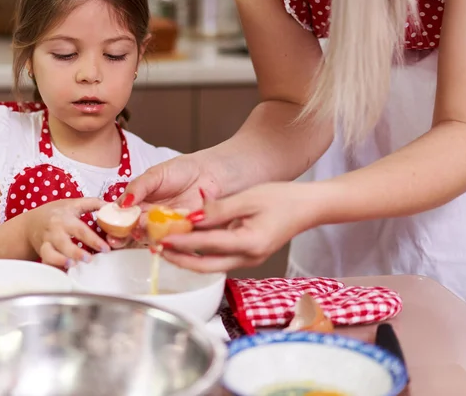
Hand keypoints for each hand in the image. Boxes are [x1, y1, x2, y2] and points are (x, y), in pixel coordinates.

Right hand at [25, 198, 108, 266]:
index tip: (105, 248)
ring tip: (73, 265)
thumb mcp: (73, 204)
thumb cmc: (55, 213)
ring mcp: (46, 242)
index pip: (81, 229)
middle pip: (64, 242)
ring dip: (61, 260)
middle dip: (76, 252)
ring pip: (50, 253)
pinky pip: (45, 262)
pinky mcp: (41, 252)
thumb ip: (93, 204)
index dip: (93, 240)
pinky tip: (63, 272)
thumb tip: (112, 205)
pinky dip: (53, 267)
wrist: (31, 223)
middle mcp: (55, 230)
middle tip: (89, 259)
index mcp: (65, 218)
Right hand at [107, 153, 220, 248]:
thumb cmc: (182, 170)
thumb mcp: (155, 174)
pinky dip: (162, 240)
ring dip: (140, 238)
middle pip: (130, 229)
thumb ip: (138, 187)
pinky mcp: (180, 233)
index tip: (105, 225)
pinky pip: (168, 240)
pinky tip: (157, 239)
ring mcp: (163, 226)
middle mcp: (149, 216)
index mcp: (139, 202)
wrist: (210, 173)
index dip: (112, 220)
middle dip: (121, 235)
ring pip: (147, 236)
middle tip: (115, 238)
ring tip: (135, 237)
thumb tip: (121, 203)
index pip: (121, 214)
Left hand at [158, 182, 324, 272]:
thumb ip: (218, 210)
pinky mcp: (248, 255)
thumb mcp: (248, 198)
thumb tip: (192, 217)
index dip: (183, 243)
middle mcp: (248, 258)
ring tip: (167, 246)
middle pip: (206, 267)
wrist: (308, 207)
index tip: (162, 240)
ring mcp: (249, 260)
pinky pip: (220, 258)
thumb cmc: (283, 199)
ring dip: (188, 257)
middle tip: (158, 249)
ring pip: (211, 265)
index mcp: (249, 243)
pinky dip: (201, 252)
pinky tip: (189, 242)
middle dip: (180, 259)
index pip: (208, 246)